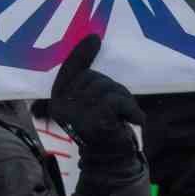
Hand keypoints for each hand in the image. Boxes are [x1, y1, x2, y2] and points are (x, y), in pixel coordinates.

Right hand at [50, 35, 143, 166]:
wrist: (109, 157)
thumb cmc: (102, 122)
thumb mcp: (92, 96)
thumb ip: (85, 72)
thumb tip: (92, 38)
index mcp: (58, 100)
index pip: (68, 71)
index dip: (81, 54)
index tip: (94, 38)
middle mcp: (62, 107)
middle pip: (94, 78)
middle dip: (112, 87)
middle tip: (118, 107)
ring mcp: (78, 115)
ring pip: (109, 88)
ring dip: (123, 99)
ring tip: (123, 116)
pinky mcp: (96, 121)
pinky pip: (119, 101)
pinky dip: (132, 110)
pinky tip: (136, 119)